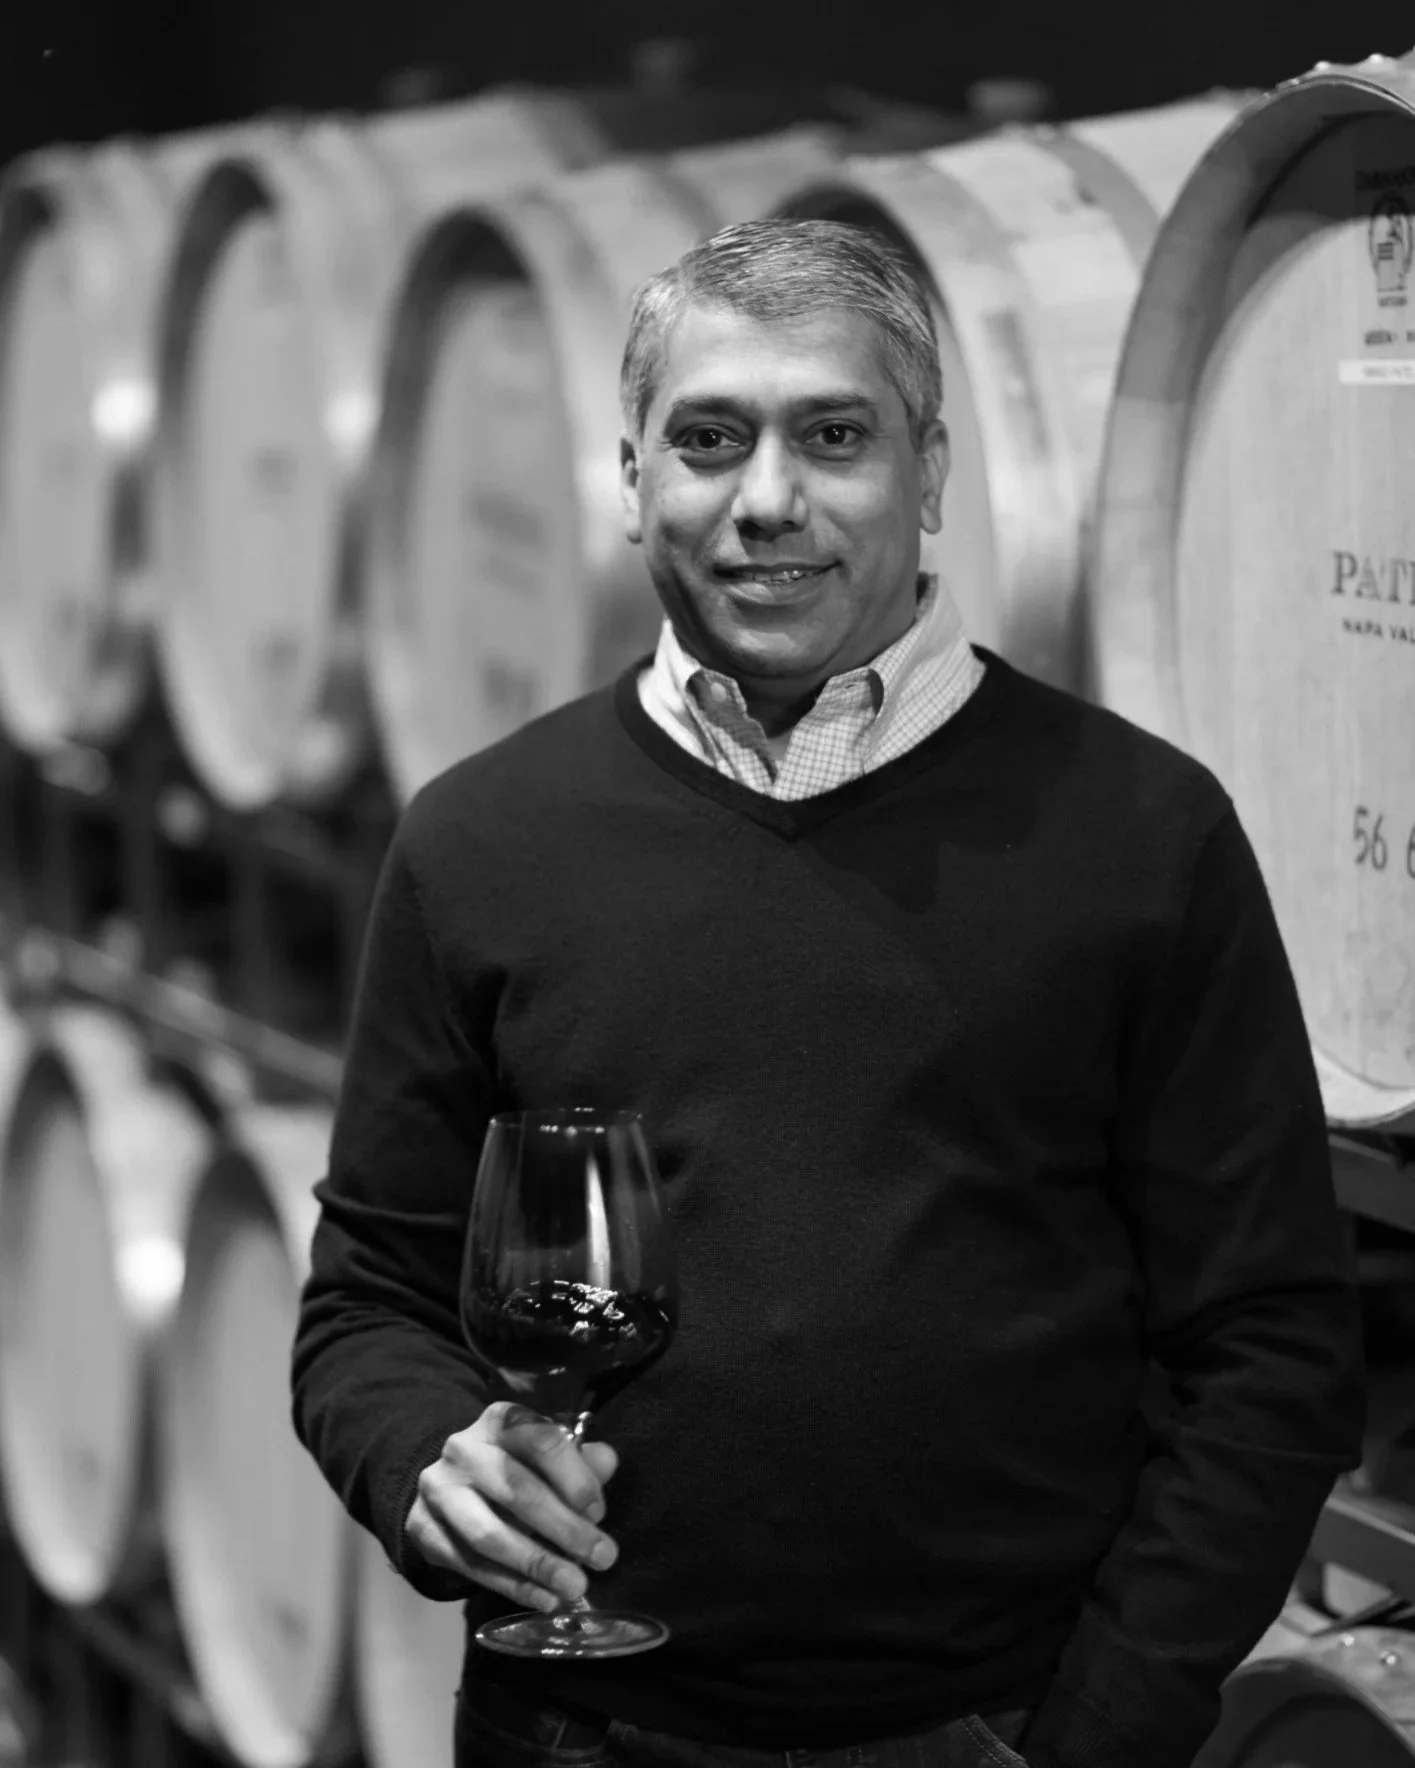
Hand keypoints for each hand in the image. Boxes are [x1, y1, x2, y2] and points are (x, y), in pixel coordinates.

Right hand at [405, 1400, 619, 1610]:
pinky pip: (471, 1566)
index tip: (600, 1514)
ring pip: (488, 1534)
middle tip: (602, 1558)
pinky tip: (544, 1598)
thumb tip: (607, 1462)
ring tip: (574, 1587)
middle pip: (516, 1489)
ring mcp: (438, 1490)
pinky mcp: (423, 1529)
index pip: (541, 1441)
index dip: (575, 1478)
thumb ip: (580, 1460)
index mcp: (500, 1420)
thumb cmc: (514, 1467)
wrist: (450, 1484)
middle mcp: (463, 1448)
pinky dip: (512, 1586)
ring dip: (537, 1565)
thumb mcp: (546, 1457)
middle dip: (564, 1528)